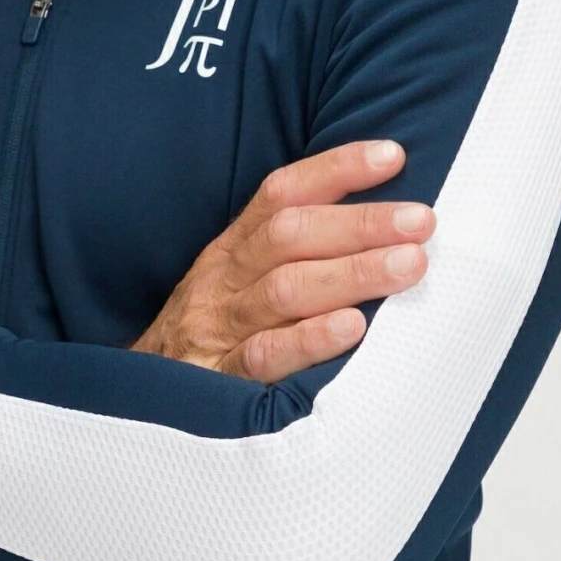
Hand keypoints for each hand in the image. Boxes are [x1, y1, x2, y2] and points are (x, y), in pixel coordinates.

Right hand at [131, 140, 433, 382]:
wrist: (138, 404)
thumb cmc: (213, 336)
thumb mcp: (239, 283)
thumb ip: (293, 253)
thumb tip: (383, 224)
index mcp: (232, 249)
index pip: (282, 194)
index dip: (336, 170)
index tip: (392, 156)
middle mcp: (223, 280)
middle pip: (290, 236)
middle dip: (361, 223)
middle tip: (422, 220)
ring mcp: (219, 329)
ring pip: (285, 290)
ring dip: (352, 273)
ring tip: (410, 265)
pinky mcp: (220, 381)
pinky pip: (265, 356)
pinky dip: (310, 339)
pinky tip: (352, 329)